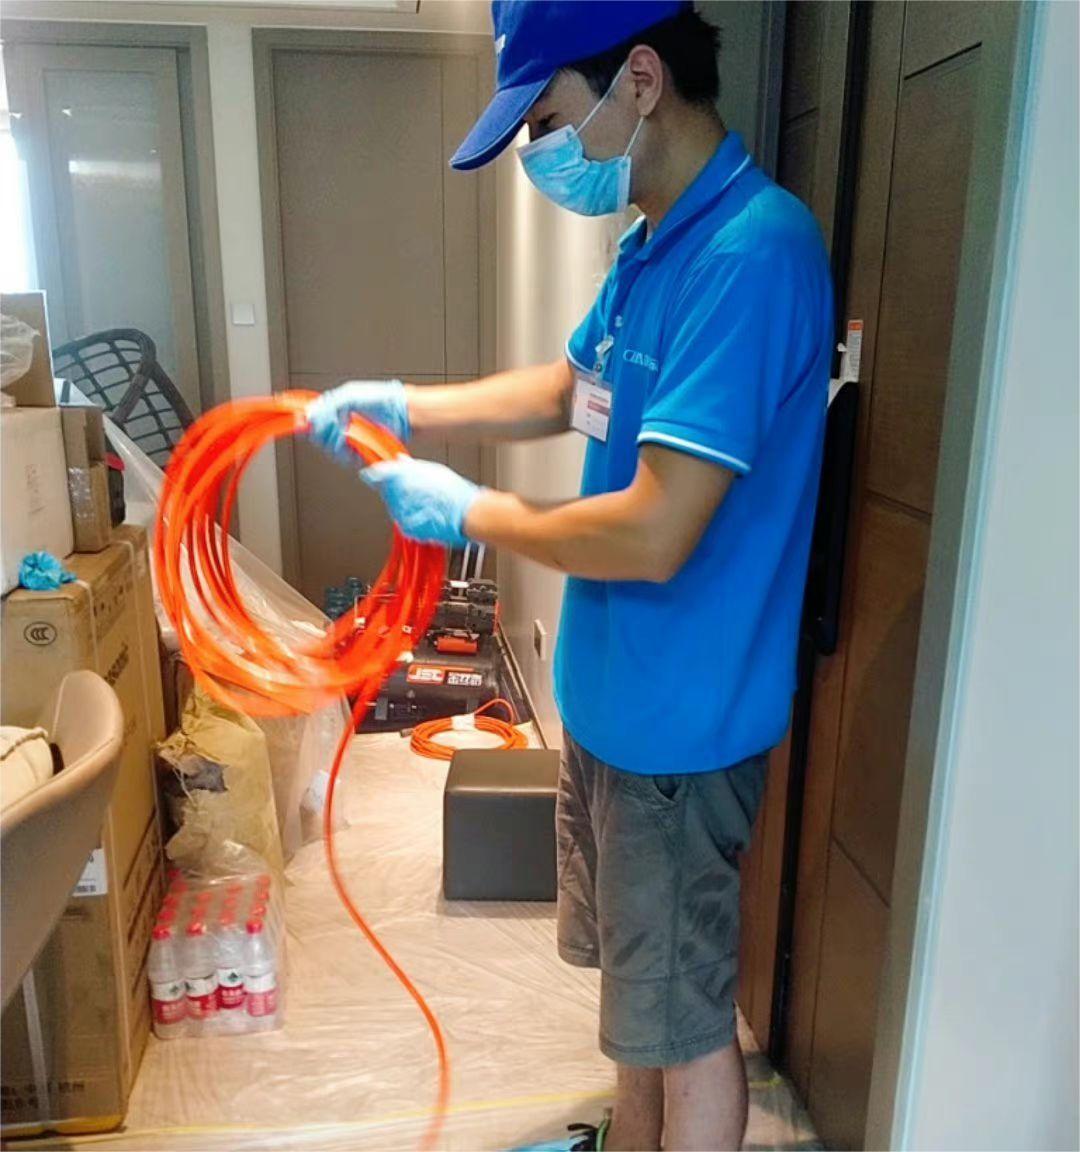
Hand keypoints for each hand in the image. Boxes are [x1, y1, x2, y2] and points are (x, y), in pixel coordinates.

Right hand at [307, 380, 409, 460]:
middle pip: (318, 435)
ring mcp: (350, 438)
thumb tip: (309, 415)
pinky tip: (351, 444)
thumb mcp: (349, 396)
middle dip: (322, 432)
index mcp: (336, 408)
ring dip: (333, 442)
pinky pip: (343, 457)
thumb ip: (328, 406)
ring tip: (344, 434)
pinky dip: (344, 453)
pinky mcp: (358, 451)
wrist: (403, 412)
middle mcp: (341, 424)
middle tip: (332, 426)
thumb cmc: (381, 399)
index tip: (301, 424)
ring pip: (329, 448)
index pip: (313, 419)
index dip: (305, 422)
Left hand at [362, 457, 481, 547]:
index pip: (375, 474)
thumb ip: (409, 466)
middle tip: (417, 488)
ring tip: (426, 501)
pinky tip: (426, 512)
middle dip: (397, 488)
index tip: (370, 475)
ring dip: (405, 503)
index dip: (374, 474)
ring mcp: (400, 513)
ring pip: (395, 506)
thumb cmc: (453, 492)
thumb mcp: (431, 469)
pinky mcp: (406, 527)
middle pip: (387, 491)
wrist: (465, 515)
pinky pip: (403, 519)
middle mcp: (396, 495)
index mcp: (399, 476)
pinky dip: (411, 516)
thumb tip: (398, 461)